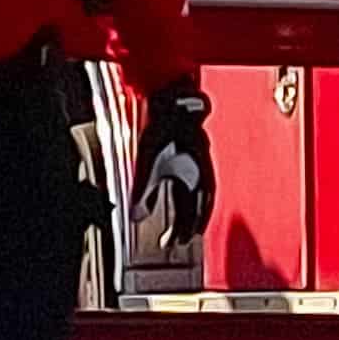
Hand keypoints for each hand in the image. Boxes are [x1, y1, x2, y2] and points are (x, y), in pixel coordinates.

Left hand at [130, 83, 213, 258]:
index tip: (176, 243)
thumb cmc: (162, 124)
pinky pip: (193, 182)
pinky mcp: (191, 154)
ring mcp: (198, 163)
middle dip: (188, 226)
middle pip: (198, 207)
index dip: (186, 230)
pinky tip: (178, 196)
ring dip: (189, 213)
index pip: (196, 212)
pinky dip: (187, 196)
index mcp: (196, 176)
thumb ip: (143, 191)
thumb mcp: (147, 160)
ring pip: (198, 195)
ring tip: (180, 227)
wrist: (170, 96)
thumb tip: (136, 217)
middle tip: (177, 241)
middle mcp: (202, 172)